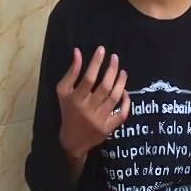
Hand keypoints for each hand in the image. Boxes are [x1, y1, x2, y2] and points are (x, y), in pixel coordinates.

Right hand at [57, 46, 129, 160]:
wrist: (72, 140)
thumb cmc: (67, 111)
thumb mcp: (63, 92)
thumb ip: (71, 72)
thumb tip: (78, 52)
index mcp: (76, 99)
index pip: (88, 78)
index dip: (96, 63)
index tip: (102, 50)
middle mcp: (89, 109)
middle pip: (105, 87)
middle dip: (112, 70)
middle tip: (115, 58)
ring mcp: (100, 119)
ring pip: (115, 98)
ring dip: (121, 83)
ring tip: (123, 72)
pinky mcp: (109, 128)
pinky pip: (122, 114)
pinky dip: (126, 102)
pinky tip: (126, 92)